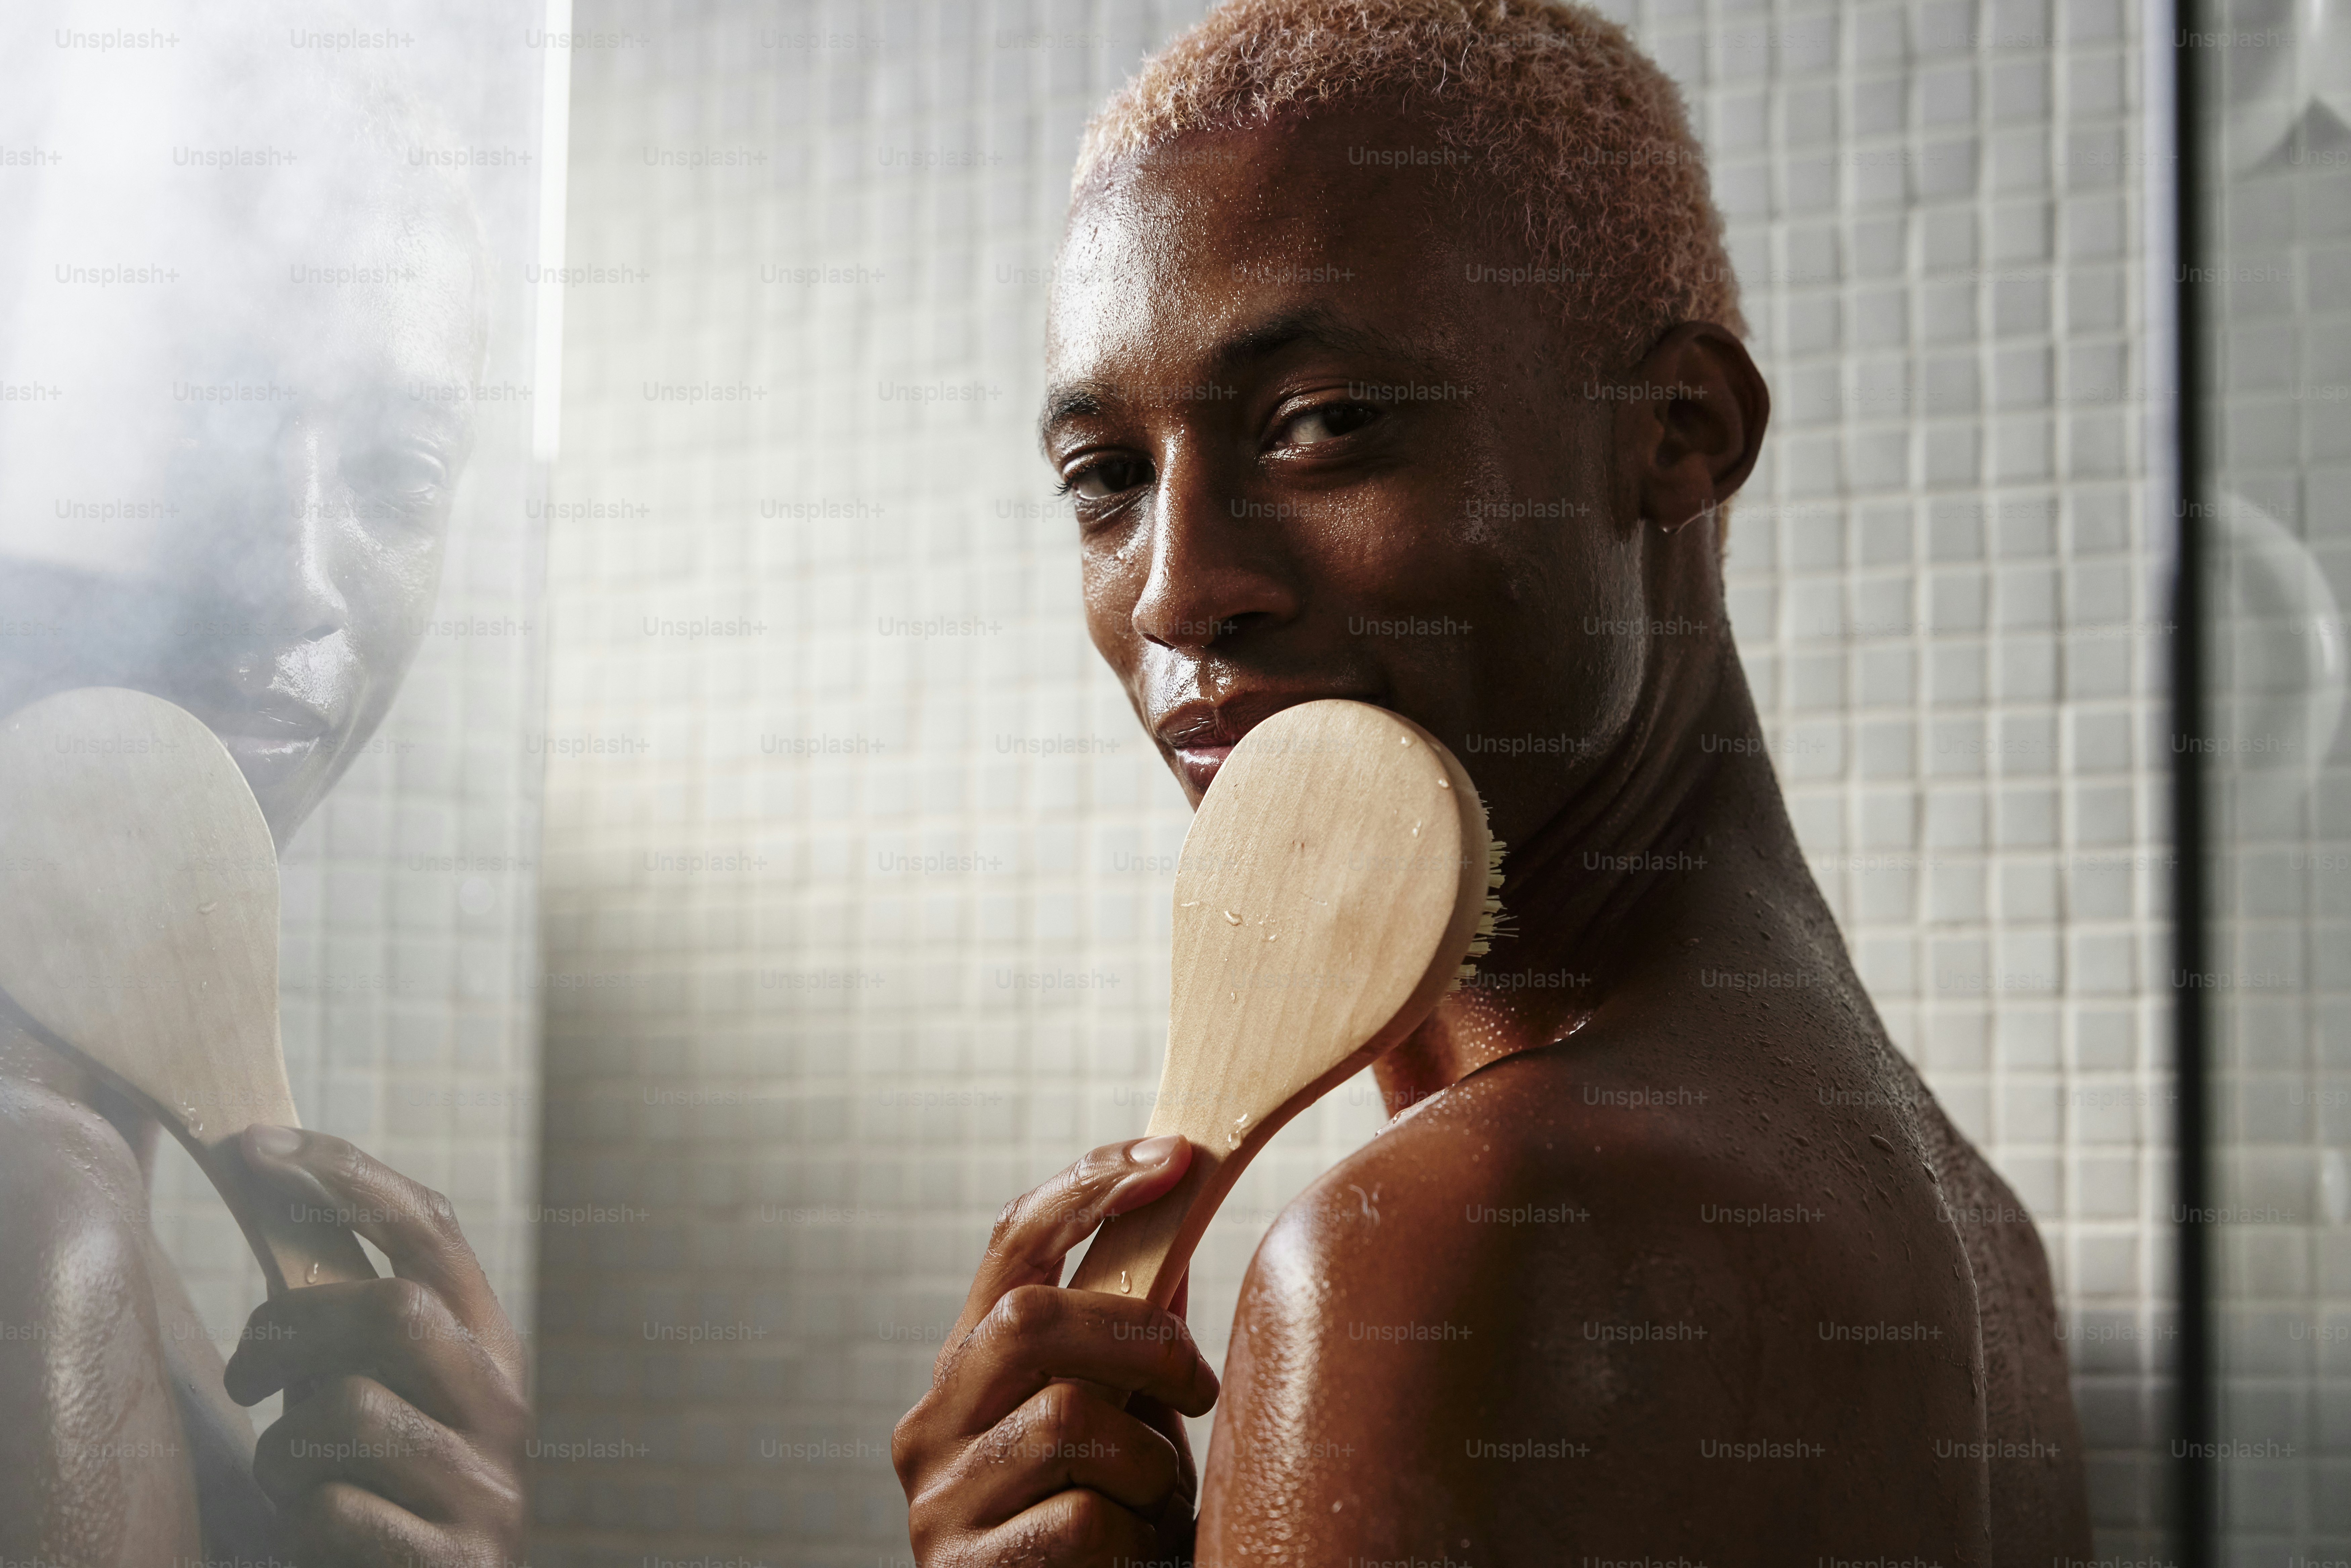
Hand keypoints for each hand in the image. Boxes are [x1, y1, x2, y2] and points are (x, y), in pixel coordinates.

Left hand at [224, 1126, 528, 1567]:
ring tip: (291, 1478)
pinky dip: (302, 1523)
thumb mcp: (384, 1395)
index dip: (345, 1176)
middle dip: (292, 1328)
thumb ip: (361, 1325)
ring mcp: (487, 1490)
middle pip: (395, 1310)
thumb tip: (283, 1197)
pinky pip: (336, 1511)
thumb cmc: (385, 1495)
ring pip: (350, 1412)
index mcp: (491, 1351)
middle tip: (245, 1373)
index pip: (432, 1230)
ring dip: (285, 1448)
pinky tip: (320, 1538)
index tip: (257, 1146)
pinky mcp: (452, 1562)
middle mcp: (504, 1408)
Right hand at [893, 1135, 1220, 1565]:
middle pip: (1030, 1319)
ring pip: (1066, 1420)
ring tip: (1156, 1507)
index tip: (1173, 1158)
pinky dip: (1135, 1539)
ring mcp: (939, 1499)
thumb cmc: (1104, 1522)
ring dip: (1148, 1466)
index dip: (1091, 1186)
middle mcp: (932, 1423)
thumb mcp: (1120, 1419)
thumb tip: (1173, 1229)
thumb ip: (1123, 1341)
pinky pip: (1083, 1518)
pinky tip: (1129, 1559)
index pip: (1014, 1242)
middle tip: (1199, 1387)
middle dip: (1139, 1340)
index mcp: (967, 1367)